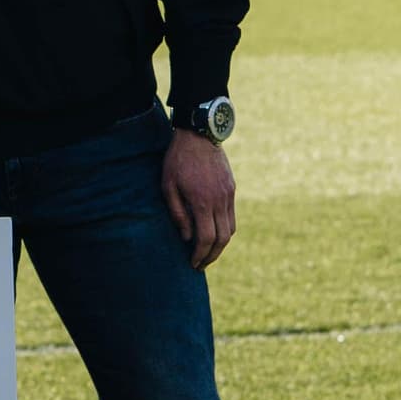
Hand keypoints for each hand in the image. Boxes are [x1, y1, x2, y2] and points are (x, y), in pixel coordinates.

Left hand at [160, 129, 236, 269]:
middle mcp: (220, 201)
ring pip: (230, 229)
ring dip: (220, 245)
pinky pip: (232, 216)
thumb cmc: (178, 161)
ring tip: (208, 252)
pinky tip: (214, 232)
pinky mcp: (232, 189)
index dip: (200, 255)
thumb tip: (186, 238)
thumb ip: (178, 214)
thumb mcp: (168, 187)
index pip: (206, 238)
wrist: (199, 135)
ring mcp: (228, 194)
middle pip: (222, 239)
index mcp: (202, 202)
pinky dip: (225, 229)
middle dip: (212, 256)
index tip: (193, 264)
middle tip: (201, 264)